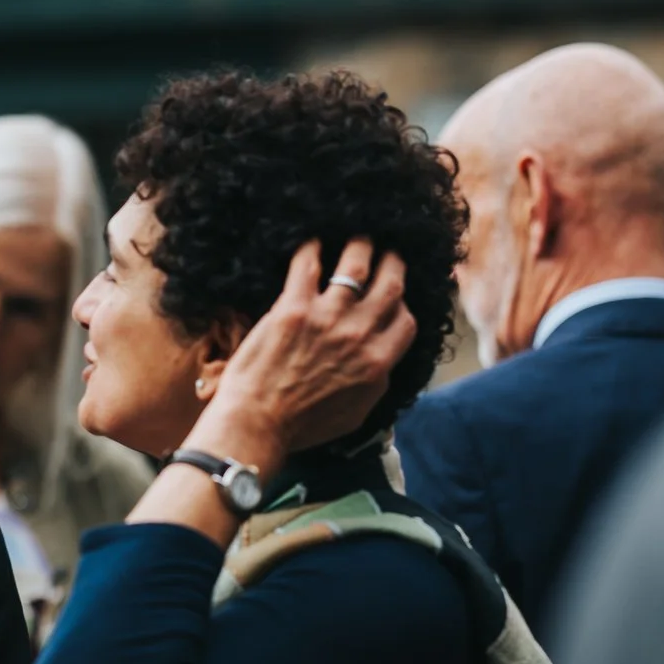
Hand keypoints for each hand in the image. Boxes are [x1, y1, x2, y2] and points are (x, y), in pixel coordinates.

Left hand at [195, 237, 417, 465]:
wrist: (257, 423)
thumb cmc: (302, 426)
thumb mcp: (356, 414)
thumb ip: (376, 384)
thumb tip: (384, 363)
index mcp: (378, 363)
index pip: (405, 321)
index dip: (401, 305)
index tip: (393, 298)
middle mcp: (358, 335)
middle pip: (390, 285)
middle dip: (393, 263)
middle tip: (389, 252)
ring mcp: (326, 318)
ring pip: (356, 265)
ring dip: (361, 245)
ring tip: (360, 237)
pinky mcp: (292, 308)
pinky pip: (307, 264)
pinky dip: (311, 247)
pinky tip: (312, 240)